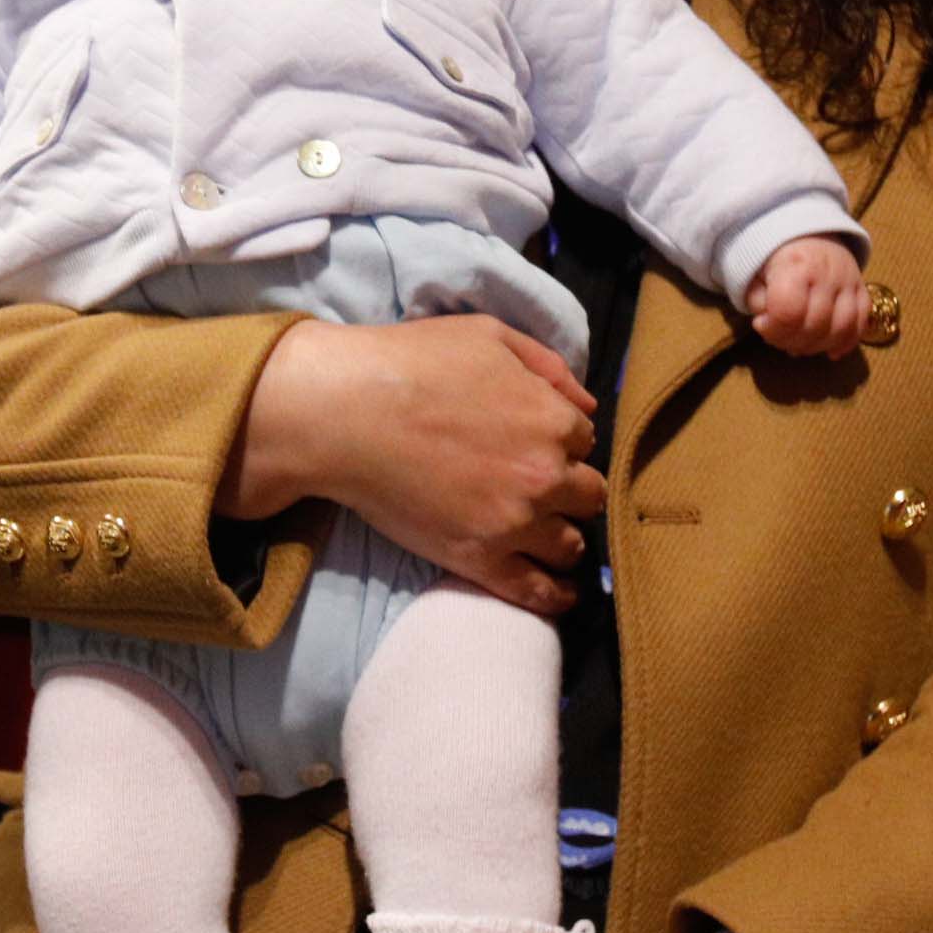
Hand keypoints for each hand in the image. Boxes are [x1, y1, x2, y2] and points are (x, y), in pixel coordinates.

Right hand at [224, 315, 604, 616]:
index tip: (538, 444)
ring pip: (570, 545)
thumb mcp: (488, 335)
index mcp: (552, 419)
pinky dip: (555, 597)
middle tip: (541, 487)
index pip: (585, 440)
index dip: (562, 441)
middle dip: (571, 489)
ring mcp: (514, 523)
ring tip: (544, 534)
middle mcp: (545, 475)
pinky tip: (561, 593)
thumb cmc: (411, 363)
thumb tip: (586, 403)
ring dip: (563, 536)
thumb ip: (547, 365)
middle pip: (587, 495)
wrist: (344, 413)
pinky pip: (535, 592)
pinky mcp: (479, 560)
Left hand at [743, 235, 866, 357]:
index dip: (773, 329)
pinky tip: (829, 351)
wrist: (806, 233)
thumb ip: (757, 301)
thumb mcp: (755, 273)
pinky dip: (846, 343)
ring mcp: (849, 281)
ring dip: (817, 346)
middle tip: (779, 337)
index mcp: (797, 265)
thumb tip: (767, 325)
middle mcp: (828, 272)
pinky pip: (861, 323)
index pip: (789, 312)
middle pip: (815, 326)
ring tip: (800, 344)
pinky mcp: (862, 290)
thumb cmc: (774, 257)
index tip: (761, 324)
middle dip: (792, 341)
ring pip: (841, 329)